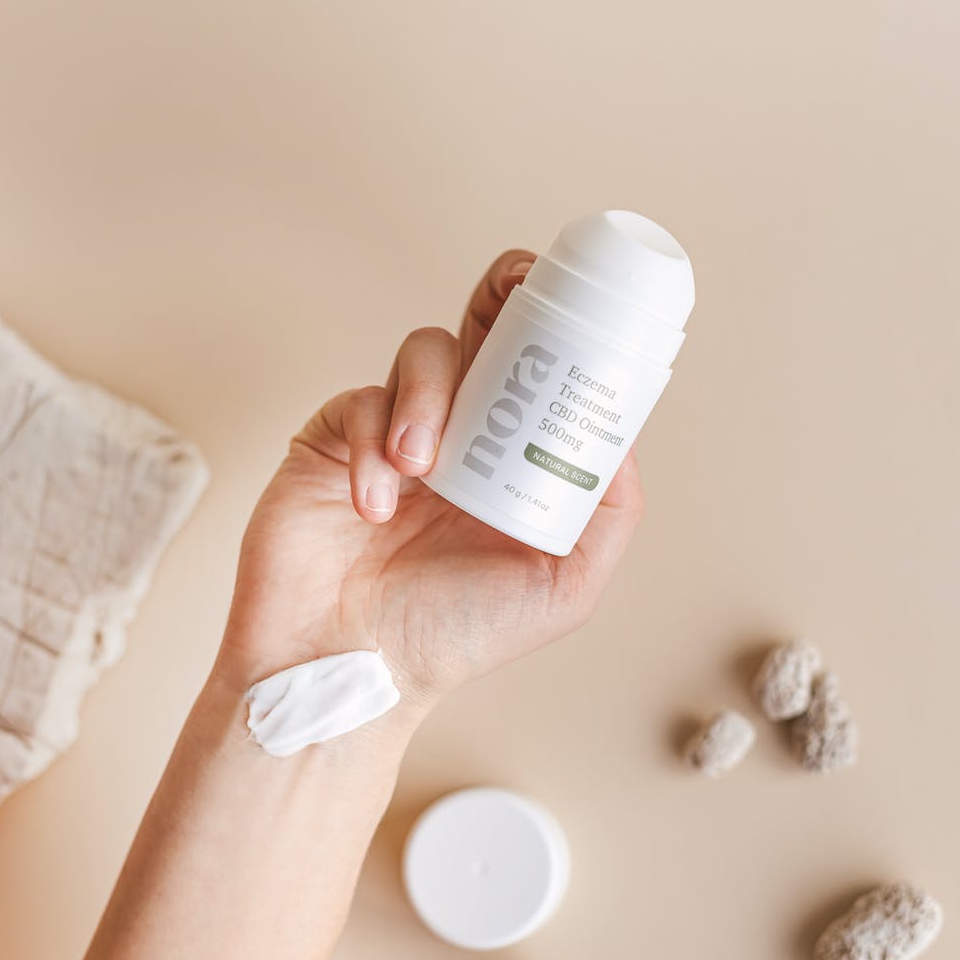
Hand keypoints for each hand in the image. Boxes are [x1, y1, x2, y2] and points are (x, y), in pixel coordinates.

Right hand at [215, 250, 644, 719]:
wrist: (348, 668)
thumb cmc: (451, 636)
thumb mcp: (562, 588)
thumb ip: (606, 517)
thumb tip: (624, 441)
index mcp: (512, 460)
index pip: (543, 375)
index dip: (562, 332)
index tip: (581, 307)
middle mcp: (460, 434)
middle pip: (487, 331)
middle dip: (504, 296)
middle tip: (513, 291)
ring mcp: (395, 429)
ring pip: (425, 353)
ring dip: (428, 397)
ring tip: (422, 465)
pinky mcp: (335, 436)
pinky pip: (361, 401)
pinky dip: (372, 446)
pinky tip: (375, 504)